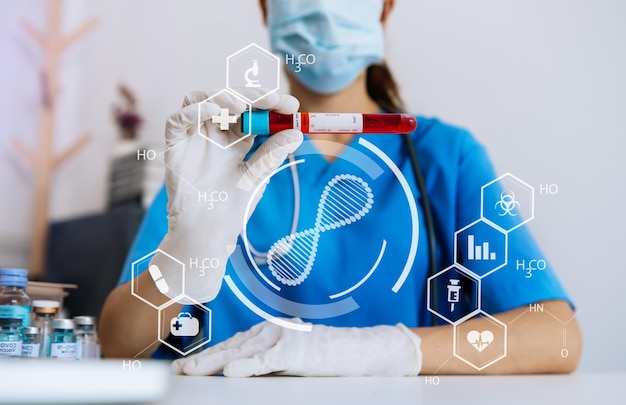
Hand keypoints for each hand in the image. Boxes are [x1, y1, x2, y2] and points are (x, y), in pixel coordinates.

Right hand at [151, 89, 302, 303]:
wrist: (207, 233)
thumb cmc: (231, 208)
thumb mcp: (257, 177)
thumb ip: (272, 154)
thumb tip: (297, 133)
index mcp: (237, 140)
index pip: (253, 111)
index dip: (270, 104)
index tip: (292, 106)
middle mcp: (214, 134)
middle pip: (229, 100)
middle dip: (250, 96)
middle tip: (271, 100)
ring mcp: (194, 138)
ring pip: (201, 100)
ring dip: (222, 97)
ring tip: (241, 107)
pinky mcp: (174, 147)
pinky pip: (177, 120)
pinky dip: (193, 111)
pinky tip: (213, 113)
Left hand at [171, 319, 422, 376]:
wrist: (361, 350)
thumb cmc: (327, 356)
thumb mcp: (290, 358)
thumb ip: (265, 360)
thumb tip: (236, 371)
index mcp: (267, 333)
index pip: (230, 345)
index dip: (206, 355)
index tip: (184, 366)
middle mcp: (270, 331)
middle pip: (228, 347)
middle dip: (200, 360)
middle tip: (175, 370)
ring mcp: (283, 340)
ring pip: (239, 352)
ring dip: (212, 362)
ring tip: (190, 372)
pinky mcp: (296, 352)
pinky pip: (265, 361)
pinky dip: (246, 365)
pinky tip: (228, 371)